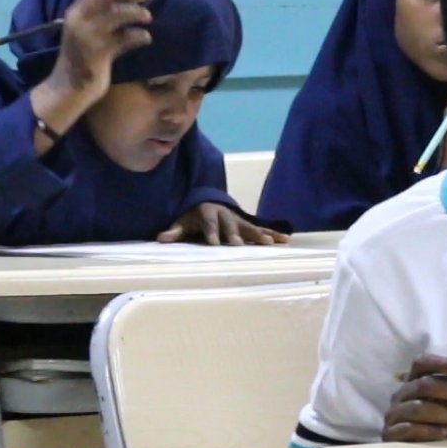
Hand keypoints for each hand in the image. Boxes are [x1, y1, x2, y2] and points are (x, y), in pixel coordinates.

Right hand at [47, 0, 153, 99]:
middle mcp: (77, 21)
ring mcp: (87, 36)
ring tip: (148, 18)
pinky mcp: (98, 53)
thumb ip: (102, 18)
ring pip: (115, 14)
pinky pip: (124, 38)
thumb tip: (132, 4)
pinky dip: (139, 35)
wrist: (69, 89)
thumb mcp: (87, 34)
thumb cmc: (84, 60)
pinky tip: (146, 38)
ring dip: (136, 13)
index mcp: (73, 14)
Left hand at [158, 202, 290, 245]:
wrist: (209, 202)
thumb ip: (175, 231)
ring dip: (260, 235)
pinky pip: (262, 229)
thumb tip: (161, 238)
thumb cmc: (194, 217)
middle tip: (240, 245)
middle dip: (236, 236)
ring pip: (250, 228)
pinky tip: (285, 240)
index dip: (212, 233)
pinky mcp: (248, 224)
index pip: (210, 224)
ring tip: (270, 243)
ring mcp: (239, 220)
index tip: (214, 244)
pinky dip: (273, 234)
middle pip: (232, 226)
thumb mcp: (183, 222)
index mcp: (208, 213)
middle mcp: (226, 215)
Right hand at [383, 355, 446, 441]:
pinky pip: (408, 429)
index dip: (439, 362)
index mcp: (415, 382)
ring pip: (418, 407)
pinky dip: (430, 430)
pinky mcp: (389, 435)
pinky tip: (444, 434)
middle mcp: (400, 395)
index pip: (421, 363)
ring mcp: (393, 415)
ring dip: (445, 413)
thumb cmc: (445, 423)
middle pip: (423, 384)